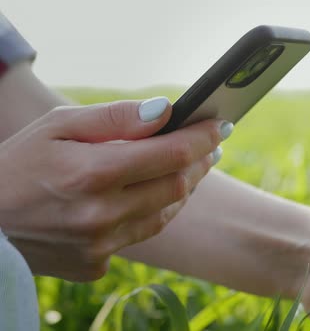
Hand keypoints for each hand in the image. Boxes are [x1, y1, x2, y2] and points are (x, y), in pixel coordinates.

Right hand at [0, 97, 228, 280]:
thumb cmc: (17, 165)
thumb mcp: (57, 127)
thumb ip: (115, 118)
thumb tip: (166, 111)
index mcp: (91, 173)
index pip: (171, 153)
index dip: (203, 137)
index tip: (221, 124)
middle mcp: (100, 215)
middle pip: (177, 186)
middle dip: (200, 161)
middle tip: (211, 145)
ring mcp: (99, 246)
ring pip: (165, 213)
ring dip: (183, 186)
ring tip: (191, 165)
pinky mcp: (94, 265)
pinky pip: (141, 234)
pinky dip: (154, 211)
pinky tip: (154, 194)